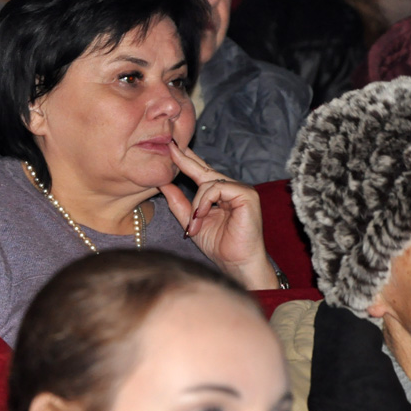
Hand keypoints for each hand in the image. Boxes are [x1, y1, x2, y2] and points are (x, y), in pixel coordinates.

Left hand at [159, 140, 279, 289]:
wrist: (236, 265)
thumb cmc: (219, 246)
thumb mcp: (191, 221)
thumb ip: (178, 202)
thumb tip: (162, 183)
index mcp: (220, 193)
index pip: (201, 171)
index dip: (185, 159)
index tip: (170, 146)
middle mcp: (232, 188)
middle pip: (204, 169)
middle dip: (185, 160)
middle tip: (170, 146)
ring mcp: (241, 190)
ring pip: (207, 182)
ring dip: (195, 205)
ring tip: (194, 225)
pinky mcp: (247, 195)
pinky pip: (217, 188)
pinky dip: (205, 202)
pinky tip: (201, 216)